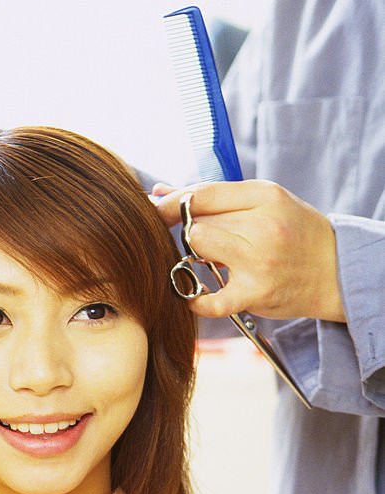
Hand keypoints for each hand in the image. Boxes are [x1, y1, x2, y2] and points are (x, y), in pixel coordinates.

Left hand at [151, 180, 344, 322]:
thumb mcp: (266, 201)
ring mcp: (258, 262)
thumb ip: (215, 197)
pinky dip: (196, 301)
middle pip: (198, 222)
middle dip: (191, 231)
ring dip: (197, 256)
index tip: (157, 210)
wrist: (336, 270)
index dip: (172, 203)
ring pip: (199, 248)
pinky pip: (210, 300)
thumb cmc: (294, 232)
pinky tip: (194, 296)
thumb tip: (160, 192)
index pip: (202, 194)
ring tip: (213, 259)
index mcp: (265, 196)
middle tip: (203, 240)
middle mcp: (262, 226)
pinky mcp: (255, 294)